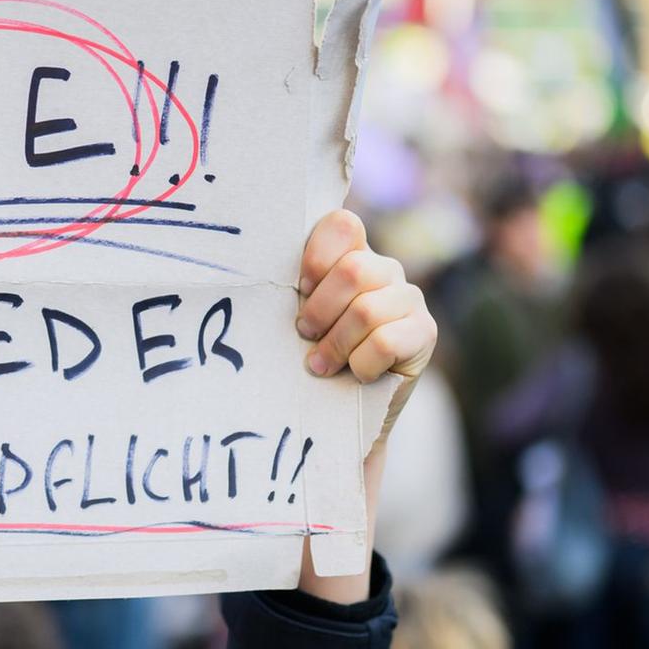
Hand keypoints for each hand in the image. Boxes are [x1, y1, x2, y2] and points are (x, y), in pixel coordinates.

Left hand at [292, 209, 436, 601]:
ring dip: (338, 342)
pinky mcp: (423, 334)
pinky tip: (355, 376)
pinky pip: (393, 336)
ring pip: (371, 304)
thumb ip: (280, 290)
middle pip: (355, 268)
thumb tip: (224, 263)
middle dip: (321, 310)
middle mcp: (383, 271)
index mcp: (346, 257)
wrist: (325, 425)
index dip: (316, 255)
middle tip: (303, 337)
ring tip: (319, 366)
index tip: (297, 288)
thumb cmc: (295, 367)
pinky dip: (365, 361)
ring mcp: (408, 300)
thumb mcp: (283, 325)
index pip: (341, 223)